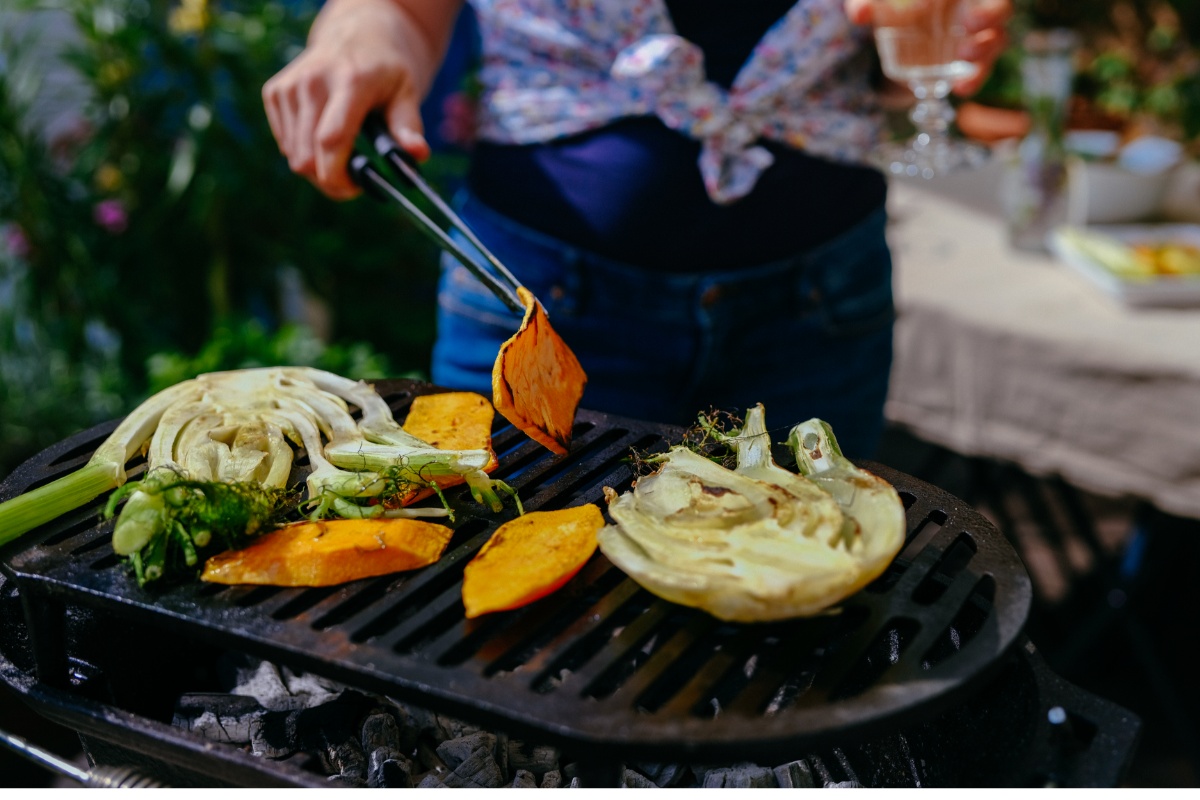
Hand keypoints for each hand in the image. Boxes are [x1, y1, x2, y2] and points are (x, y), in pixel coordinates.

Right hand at [262, 0, 451, 199]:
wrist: (357, 33)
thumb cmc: (386, 70)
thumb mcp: (407, 93)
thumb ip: (408, 126)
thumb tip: (418, 155)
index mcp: (349, 81)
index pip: (331, 140)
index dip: (338, 177)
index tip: (356, 189)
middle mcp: (313, 81)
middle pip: (307, 158)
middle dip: (330, 181)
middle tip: (353, 181)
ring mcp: (289, 86)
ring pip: (294, 157)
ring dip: (318, 169)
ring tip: (343, 155)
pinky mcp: (275, 92)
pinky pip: (285, 144)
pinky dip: (304, 152)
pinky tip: (324, 136)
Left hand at [845, 0, 1012, 96]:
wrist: (898, 35)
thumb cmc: (894, 6)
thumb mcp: (878, 4)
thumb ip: (866, 4)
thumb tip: (859, 15)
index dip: (981, 0)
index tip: (962, 10)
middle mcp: (974, 5)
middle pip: (1000, 5)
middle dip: (993, 12)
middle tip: (973, 22)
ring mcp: (978, 33)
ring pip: (998, 36)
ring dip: (987, 48)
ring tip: (966, 56)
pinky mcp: (974, 59)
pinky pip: (985, 67)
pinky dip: (976, 78)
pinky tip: (962, 87)